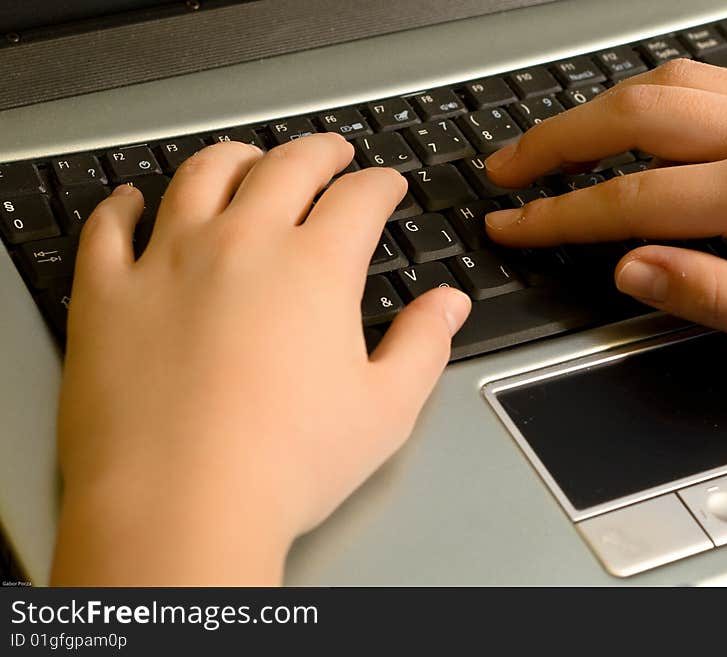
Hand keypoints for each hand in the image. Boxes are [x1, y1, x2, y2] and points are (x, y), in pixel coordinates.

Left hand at [51, 134, 470, 584]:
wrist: (180, 507)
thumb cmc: (287, 465)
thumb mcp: (385, 409)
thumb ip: (424, 345)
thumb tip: (449, 304)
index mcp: (315, 268)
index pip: (359, 198)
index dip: (380, 184)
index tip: (386, 185)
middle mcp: (242, 245)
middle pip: (286, 167)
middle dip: (319, 152)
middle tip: (332, 153)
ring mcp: (168, 261)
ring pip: (201, 176)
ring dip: (233, 158)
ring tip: (247, 159)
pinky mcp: (108, 293)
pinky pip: (108, 227)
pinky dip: (121, 205)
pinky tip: (130, 200)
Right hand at [483, 59, 726, 367]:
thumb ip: (711, 296)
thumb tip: (631, 268)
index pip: (630, 199)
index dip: (558, 215)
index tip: (511, 225)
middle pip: (634, 115)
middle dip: (554, 140)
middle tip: (505, 168)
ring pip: (666, 85)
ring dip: (595, 109)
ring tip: (551, 143)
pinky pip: (706, 81)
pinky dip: (648, 94)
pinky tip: (628, 117)